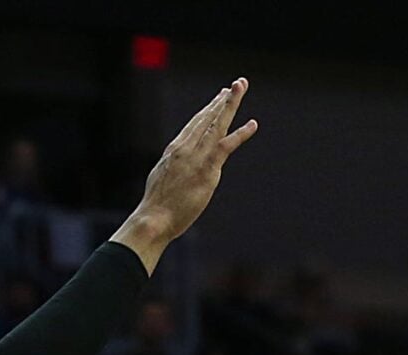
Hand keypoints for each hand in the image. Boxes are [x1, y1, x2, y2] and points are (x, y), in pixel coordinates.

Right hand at [114, 80, 256, 267]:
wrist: (154, 217)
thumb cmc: (157, 206)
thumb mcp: (162, 179)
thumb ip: (173, 169)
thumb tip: (177, 170)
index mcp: (175, 149)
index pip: (195, 123)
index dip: (209, 109)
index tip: (220, 97)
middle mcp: (186, 147)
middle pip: (207, 117)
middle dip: (222, 99)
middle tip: (237, 84)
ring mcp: (197, 157)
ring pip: (217, 124)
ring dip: (230, 104)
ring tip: (241, 87)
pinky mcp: (207, 170)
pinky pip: (226, 146)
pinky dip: (240, 134)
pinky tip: (252, 124)